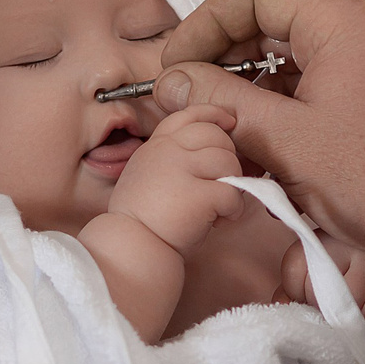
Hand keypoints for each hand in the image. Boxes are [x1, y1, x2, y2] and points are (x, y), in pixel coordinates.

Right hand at [104, 106, 247, 256]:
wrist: (131, 248)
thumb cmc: (143, 219)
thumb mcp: (147, 174)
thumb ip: (170, 157)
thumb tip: (208, 149)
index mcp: (156, 146)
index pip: (189, 115)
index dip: (214, 115)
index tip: (229, 122)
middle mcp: (167, 151)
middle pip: (216, 136)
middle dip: (227, 159)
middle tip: (220, 184)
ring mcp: (180, 170)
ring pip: (228, 162)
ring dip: (232, 186)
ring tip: (218, 207)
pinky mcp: (197, 195)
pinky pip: (232, 193)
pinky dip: (233, 210)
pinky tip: (220, 222)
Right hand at [157, 0, 364, 275]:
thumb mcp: (289, 144)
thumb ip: (222, 103)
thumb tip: (170, 81)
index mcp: (345, 21)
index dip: (207, 20)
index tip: (180, 65)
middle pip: (274, 14)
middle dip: (225, 55)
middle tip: (192, 97)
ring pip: (296, 51)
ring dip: (254, 85)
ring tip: (227, 129)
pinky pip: (324, 77)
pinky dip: (289, 102)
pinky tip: (267, 144)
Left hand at [277, 231, 364, 332]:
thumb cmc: (353, 283)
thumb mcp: (317, 282)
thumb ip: (292, 293)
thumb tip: (279, 306)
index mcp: (323, 236)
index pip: (293, 271)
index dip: (299, 295)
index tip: (314, 296)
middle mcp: (348, 239)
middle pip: (316, 292)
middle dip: (324, 310)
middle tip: (340, 306)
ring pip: (343, 305)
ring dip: (348, 319)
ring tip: (359, 309)